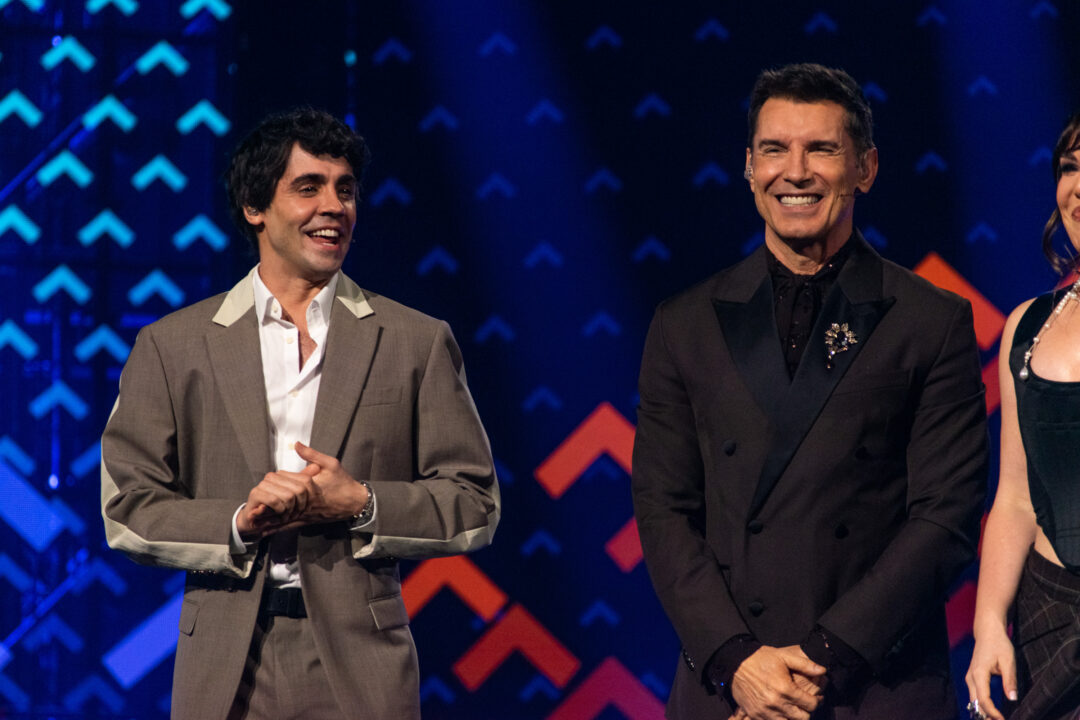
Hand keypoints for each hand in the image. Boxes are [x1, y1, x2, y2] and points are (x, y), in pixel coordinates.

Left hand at [236, 442, 367, 537]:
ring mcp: (304, 513)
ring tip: (250, 518)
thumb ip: (312, 454)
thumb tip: (296, 444)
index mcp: (308, 485)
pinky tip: (264, 531)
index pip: (285, 480)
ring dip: (266, 517)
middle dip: (268, 496)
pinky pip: (288, 526)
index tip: (271, 476)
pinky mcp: (306, 521)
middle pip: (279, 498)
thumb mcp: (331, 464)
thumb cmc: (343, 482)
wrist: (354, 503)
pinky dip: (276, 528)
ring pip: (280, 516)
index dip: (277, 477)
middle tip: (257, 494)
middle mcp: (304, 501)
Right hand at [236, 461, 319, 537]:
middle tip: (294, 514)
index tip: (305, 508)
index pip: (306, 481)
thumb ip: (303, 482)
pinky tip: (277, 516)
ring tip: (285, 516)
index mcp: (282, 475)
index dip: (309, 498)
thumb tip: (316, 467)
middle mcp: (273, 477)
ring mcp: (263, 484)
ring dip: (289, 511)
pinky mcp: (256, 493)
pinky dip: (279, 512)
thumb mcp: (292, 497)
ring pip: (289, 496)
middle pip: (300, 490)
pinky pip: (275, 501)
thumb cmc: (274, 509)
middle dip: (299, 507)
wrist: (254, 521)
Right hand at [731, 645, 825, 719]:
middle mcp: (776, 703)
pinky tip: (780, 712)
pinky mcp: (755, 714)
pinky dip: (778, 719)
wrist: (734, 662)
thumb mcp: (784, 656)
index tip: (817, 698)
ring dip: (793, 718)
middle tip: (805, 704)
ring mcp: (764, 711)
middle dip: (807, 711)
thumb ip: (805, 664)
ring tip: (793, 709)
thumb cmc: (760, 658)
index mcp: (785, 689)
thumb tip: (823, 670)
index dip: (817, 701)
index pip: (811, 705)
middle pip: (802, 718)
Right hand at [965, 626, 1016, 719]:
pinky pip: (975, 695)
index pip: (983, 699)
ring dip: (983, 711)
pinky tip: (992, 710)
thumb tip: (1012, 698)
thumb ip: (1009, 680)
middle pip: (975, 703)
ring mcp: (970, 677)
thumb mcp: (1008, 661)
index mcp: (978, 674)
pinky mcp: (972, 677)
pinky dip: (982, 704)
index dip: (993, 712)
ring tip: (997, 718)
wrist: (987, 632)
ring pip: (973, 700)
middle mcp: (971, 677)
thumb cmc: (999, 644)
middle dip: (986, 715)